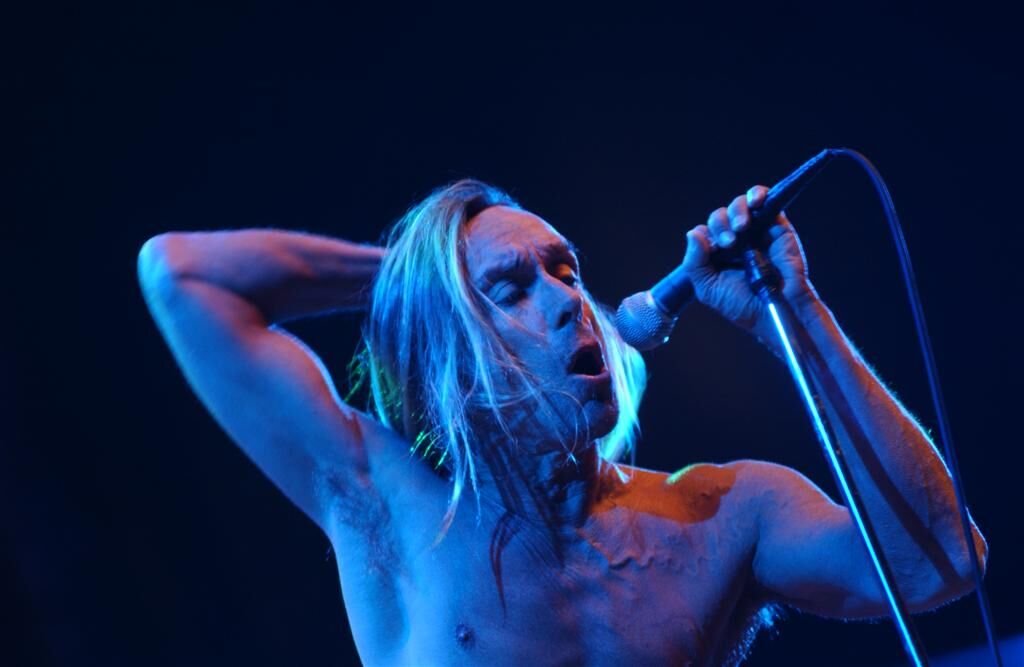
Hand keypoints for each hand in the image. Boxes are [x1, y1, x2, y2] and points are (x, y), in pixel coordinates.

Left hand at [680, 185, 816, 335]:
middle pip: (719, 217)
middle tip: (729, 244)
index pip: (704, 233)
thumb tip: (693, 233)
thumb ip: (694, 263)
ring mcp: (756, 232)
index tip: (715, 252)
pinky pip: (766, 201)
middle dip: (720, 226)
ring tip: (741, 226)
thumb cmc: (743, 305)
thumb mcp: (708, 289)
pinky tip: (755, 201)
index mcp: (717, 255)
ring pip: (739, 206)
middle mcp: (736, 241)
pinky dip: (757, 194)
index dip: (706, 237)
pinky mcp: (777, 227)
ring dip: (736, 211)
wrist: (777, 312)